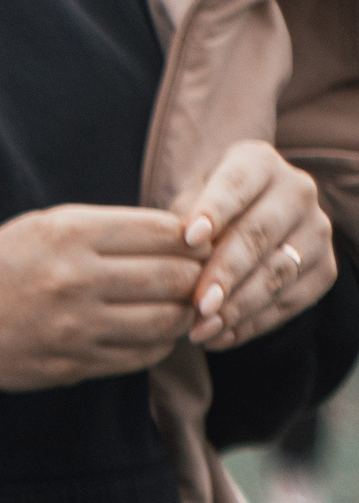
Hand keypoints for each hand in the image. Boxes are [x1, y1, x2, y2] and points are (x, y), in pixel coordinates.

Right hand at [0, 206, 200, 391]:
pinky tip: (149, 334)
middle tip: (198, 278)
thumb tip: (180, 236)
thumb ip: (108, 227)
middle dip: (197, 277)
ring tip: (176, 307)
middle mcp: (76, 279)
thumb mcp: (43, 226)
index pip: (166, 232)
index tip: (195, 245)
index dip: (194, 239)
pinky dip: (156, 345)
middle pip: (176, 277)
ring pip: (166, 321)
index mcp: (70, 234)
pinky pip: (139, 357)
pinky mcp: (71, 364)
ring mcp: (75, 327)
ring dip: (182, 315)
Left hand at [181, 141, 340, 351]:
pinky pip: (291, 300)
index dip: (214, 211)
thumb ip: (180, 226)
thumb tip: (177, 256)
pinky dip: (253, 324)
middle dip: (225, 274)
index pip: (236, 184)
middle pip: (259, 234)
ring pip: (278, 272)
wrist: (240, 230)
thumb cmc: (200, 217)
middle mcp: (297, 190)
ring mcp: (317, 230)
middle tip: (197, 305)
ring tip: (201, 331)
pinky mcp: (325, 268)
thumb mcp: (184, 208)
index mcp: (257, 163)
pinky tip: (220, 338)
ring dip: (238, 307)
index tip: (190, 238)